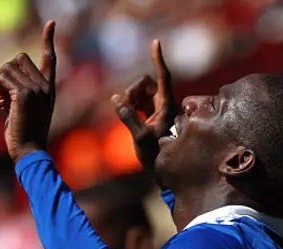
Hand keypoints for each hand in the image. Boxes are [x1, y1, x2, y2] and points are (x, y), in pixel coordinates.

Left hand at [0, 21, 56, 162]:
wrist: (28, 151)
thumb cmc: (22, 134)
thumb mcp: (18, 109)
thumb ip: (11, 93)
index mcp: (49, 89)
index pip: (51, 59)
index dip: (49, 40)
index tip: (51, 23)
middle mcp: (46, 87)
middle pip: (19, 58)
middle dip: (3, 70)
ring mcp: (36, 89)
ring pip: (7, 67)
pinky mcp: (24, 94)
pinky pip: (1, 79)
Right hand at [111, 40, 175, 172]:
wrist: (163, 171)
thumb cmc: (155, 156)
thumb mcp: (140, 138)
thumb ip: (128, 117)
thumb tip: (116, 99)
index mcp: (167, 107)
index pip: (164, 78)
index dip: (159, 60)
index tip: (155, 42)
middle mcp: (165, 105)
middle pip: (147, 83)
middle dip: (133, 90)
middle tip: (125, 106)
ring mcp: (158, 109)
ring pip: (141, 91)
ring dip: (130, 97)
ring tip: (124, 112)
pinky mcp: (151, 114)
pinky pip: (138, 100)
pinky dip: (129, 103)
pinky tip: (124, 113)